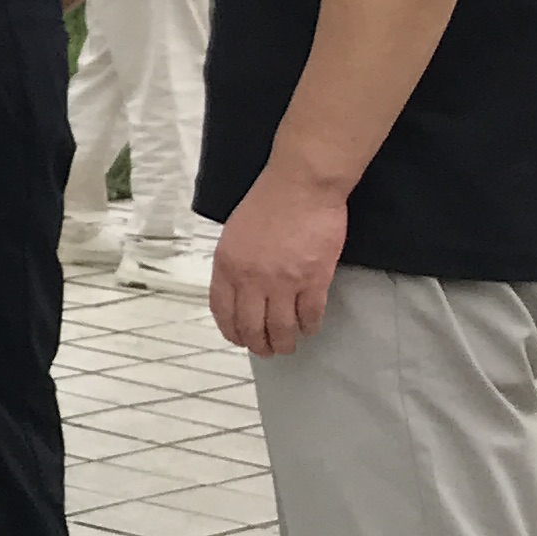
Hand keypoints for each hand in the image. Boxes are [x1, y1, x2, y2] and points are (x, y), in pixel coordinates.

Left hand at [210, 169, 344, 354]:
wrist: (301, 185)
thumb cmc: (268, 202)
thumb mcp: (234, 234)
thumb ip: (234, 264)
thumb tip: (240, 291)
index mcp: (226, 266)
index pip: (222, 311)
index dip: (231, 331)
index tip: (239, 339)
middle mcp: (251, 279)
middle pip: (251, 326)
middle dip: (259, 345)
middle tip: (267, 350)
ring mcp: (283, 282)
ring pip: (281, 328)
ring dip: (284, 342)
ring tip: (288, 345)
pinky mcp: (314, 280)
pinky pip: (310, 315)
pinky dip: (309, 327)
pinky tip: (309, 328)